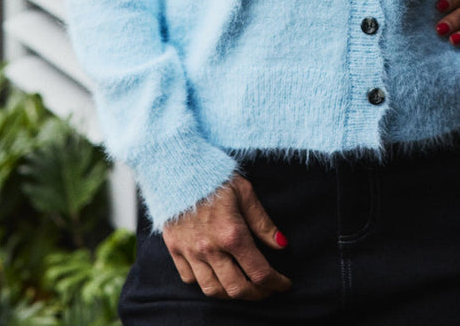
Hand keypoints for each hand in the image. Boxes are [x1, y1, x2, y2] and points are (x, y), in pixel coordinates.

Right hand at [162, 173, 291, 300]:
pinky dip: (205, 282)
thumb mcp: (245, 192)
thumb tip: (282, 244)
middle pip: (237, 289)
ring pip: (212, 290)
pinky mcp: (174, 248)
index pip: (259, 272)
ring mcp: (189, 251)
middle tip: (268, 289)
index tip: (285, 284)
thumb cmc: (215, 175)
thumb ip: (262, 222)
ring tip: (244, 285)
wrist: (177, 166)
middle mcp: (210, 248)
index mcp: (232, 234)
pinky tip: (216, 273)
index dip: (276, 283)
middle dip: (257, 294)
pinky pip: (190, 278)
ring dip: (231, 293)